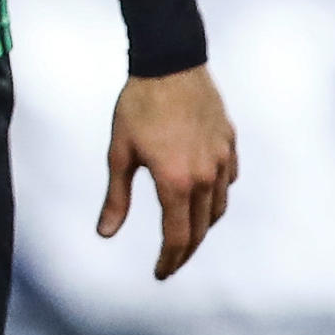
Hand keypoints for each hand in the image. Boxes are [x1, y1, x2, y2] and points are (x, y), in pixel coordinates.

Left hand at [97, 66, 238, 279]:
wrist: (170, 62)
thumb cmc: (139, 105)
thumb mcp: (120, 153)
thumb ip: (116, 197)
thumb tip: (106, 232)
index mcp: (175, 181)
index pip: (177, 237)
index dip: (169, 261)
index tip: (160, 273)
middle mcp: (204, 175)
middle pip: (201, 229)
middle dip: (185, 252)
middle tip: (171, 263)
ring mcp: (221, 158)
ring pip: (218, 207)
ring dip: (203, 227)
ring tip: (186, 233)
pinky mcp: (229, 141)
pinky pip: (228, 179)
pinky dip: (217, 195)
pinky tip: (204, 195)